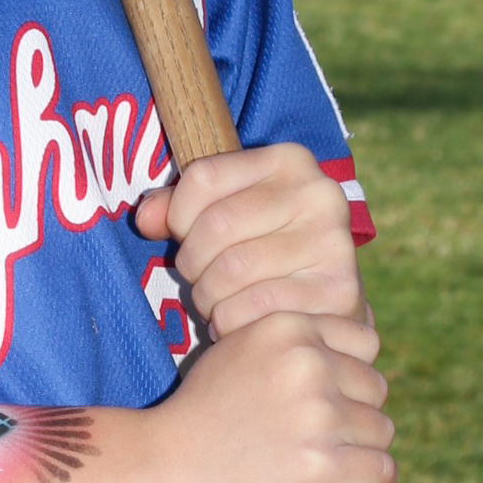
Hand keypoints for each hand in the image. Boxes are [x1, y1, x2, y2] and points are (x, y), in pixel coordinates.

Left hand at [133, 141, 365, 337]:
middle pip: (216, 225)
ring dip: (208, 297)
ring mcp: (334, 242)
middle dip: (192, 262)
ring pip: (231, 271)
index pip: (204, 176)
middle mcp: (320, 193)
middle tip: (199, 280)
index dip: (178, 215)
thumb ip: (177, 209)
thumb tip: (144, 218)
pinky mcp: (338, 292)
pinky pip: (252, 309)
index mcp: (290, 161)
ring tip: (216, 302)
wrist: (325, 306)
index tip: (185, 237)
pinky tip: (237, 322)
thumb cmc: (264, 250)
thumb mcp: (225, 213)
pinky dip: (229, 322)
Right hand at [146, 310, 393, 482]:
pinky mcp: (324, 467)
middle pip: (375, 388)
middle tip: (326, 437)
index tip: (334, 395)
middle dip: (357, 412)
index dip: (352, 371)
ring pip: (381, 431)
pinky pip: (381, 471)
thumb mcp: (236, 350)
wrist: (166, 468)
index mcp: (288, 328)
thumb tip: (341, 355)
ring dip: (363, 450)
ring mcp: (318, 417)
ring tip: (331, 464)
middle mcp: (308, 365)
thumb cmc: (202, 412)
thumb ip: (286, 342)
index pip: (365, 341)